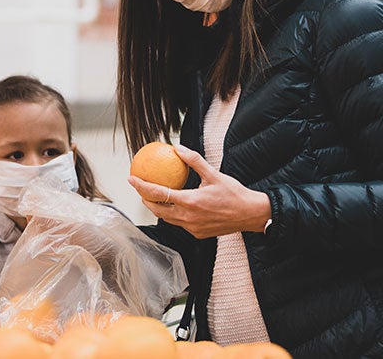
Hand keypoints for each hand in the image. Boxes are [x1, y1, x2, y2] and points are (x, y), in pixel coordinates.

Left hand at [128, 144, 270, 238]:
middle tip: (139, 188)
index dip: (141, 186)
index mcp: (190, 202)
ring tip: (153, 197)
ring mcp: (192, 228)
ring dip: (157, 208)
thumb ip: (194, 161)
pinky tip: (174, 206)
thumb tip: (179, 148)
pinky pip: (179, 224)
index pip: (158, 193)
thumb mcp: (214, 174)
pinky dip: (173, 214)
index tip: (131, 179)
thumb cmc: (234, 193)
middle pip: (157, 209)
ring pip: (167, 218)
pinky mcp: (197, 233)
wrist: (250, 215)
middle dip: (144, 199)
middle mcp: (188, 217)